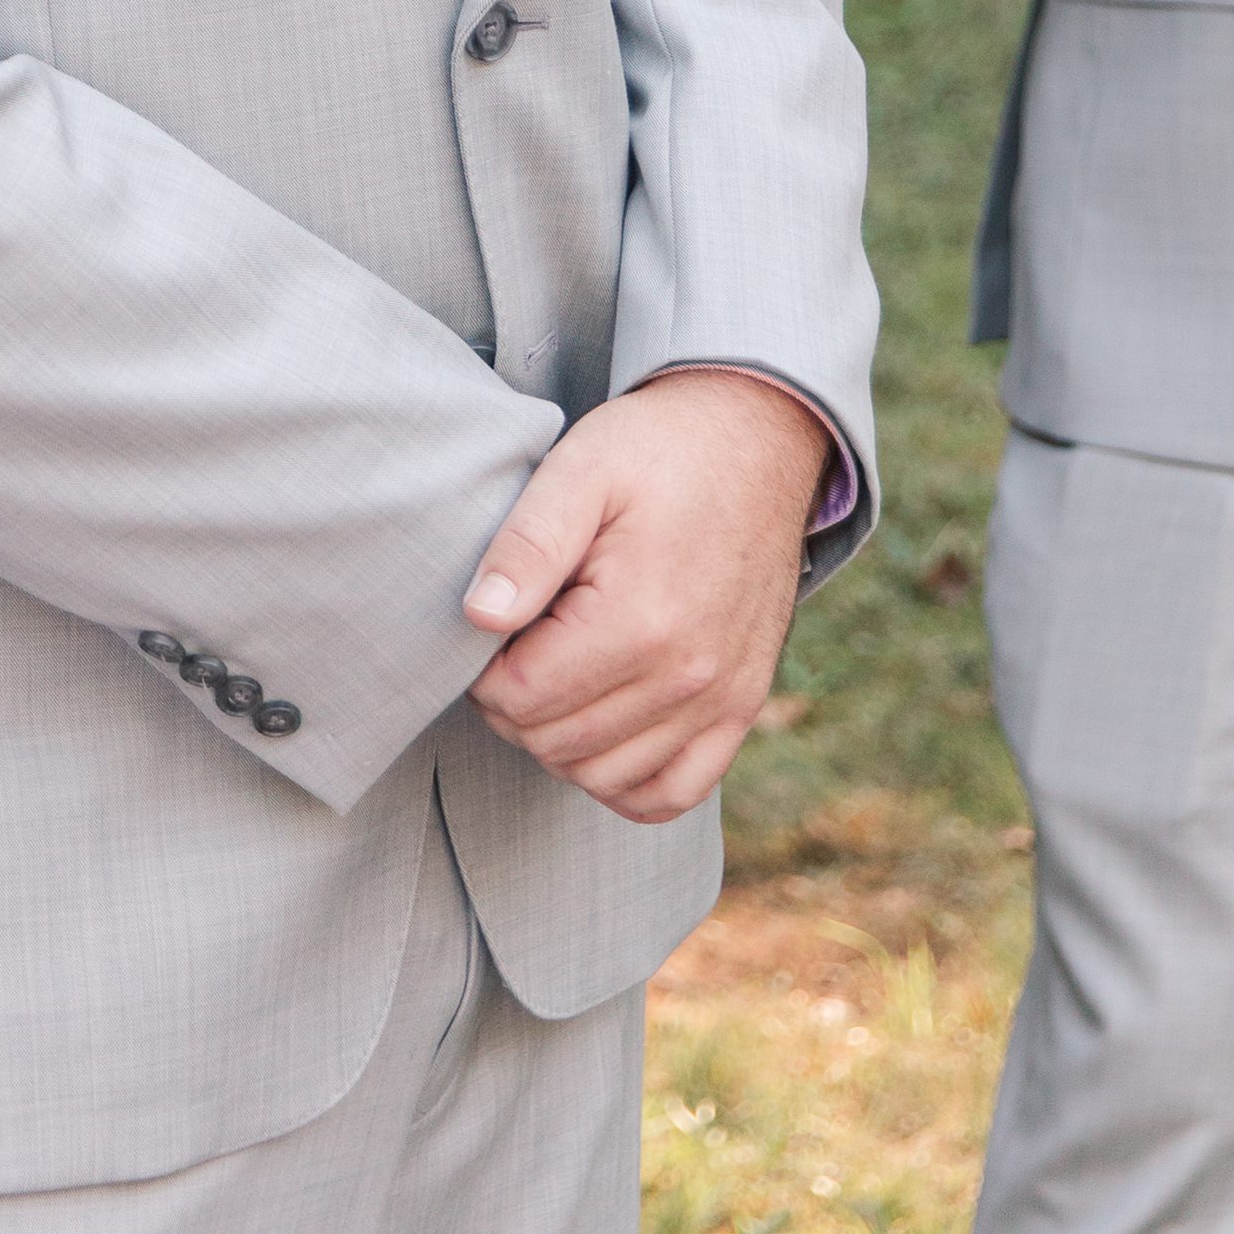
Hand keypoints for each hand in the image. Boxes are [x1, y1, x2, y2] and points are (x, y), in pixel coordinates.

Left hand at [461, 368, 828, 825]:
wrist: (756, 440)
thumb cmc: (660, 451)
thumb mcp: (581, 470)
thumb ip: (526, 545)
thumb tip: (478, 616)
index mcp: (640, 619)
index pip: (523, 699)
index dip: (483, 673)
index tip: (491, 629)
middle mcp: (688, 676)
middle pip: (557, 743)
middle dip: (514, 707)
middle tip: (515, 647)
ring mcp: (723, 699)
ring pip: (606, 777)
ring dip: (561, 742)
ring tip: (555, 677)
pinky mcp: (743, 706)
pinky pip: (673, 792)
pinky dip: (625, 781)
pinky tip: (600, 732)